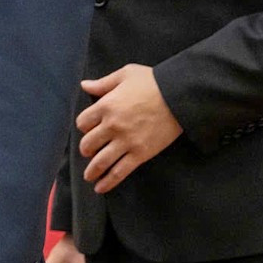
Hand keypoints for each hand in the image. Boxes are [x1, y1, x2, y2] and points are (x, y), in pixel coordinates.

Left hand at [76, 64, 182, 193]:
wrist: (180, 96)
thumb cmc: (152, 82)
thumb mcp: (125, 74)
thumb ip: (103, 83)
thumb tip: (85, 85)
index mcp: (106, 105)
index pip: (83, 122)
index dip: (84, 126)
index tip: (89, 129)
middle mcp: (112, 126)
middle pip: (89, 143)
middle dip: (86, 149)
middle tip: (88, 151)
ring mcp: (126, 142)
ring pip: (101, 161)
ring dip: (92, 170)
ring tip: (89, 176)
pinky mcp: (140, 154)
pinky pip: (119, 171)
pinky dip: (108, 182)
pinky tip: (100, 188)